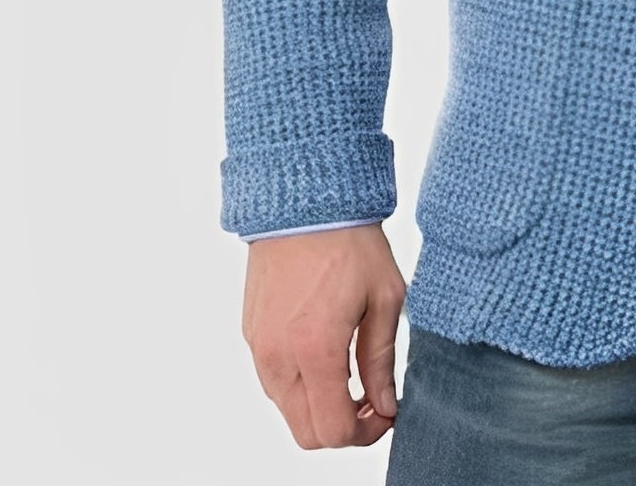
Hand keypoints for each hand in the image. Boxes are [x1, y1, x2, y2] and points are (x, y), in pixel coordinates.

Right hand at [241, 223, 405, 448]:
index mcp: (315, 350)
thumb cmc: (350, 242)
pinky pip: (273, 380)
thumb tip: (385, 405)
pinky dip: (300, 385)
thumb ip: (381, 359)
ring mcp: (258, 347)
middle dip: (342, 428)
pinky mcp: (250, 333)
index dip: (364, 434)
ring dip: (319, 407)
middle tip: (372, 400)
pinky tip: (327, 355)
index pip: (331, 430)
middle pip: (304, 432)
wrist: (305, 201)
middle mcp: (277, 357)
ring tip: (353, 376)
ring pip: (287, 409)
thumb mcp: (384, 298)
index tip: (385, 414)